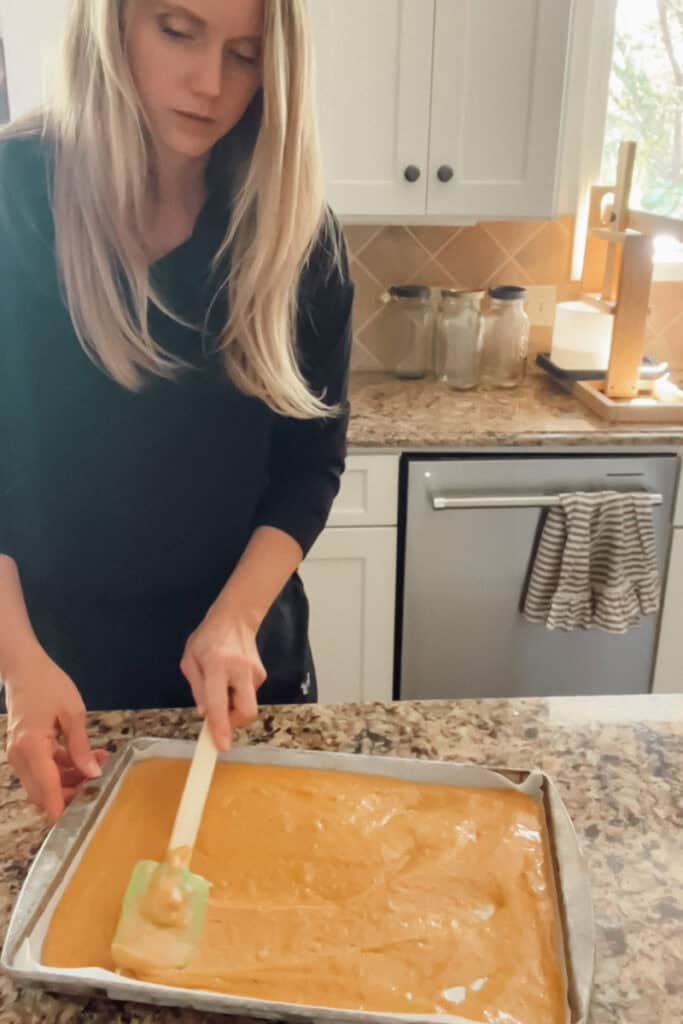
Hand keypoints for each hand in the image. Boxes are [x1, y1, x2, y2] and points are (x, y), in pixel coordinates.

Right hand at [5, 646, 107, 822]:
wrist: (23, 668)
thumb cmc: (48, 685)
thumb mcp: (73, 713)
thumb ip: (80, 746)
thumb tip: (92, 773)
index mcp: (32, 749)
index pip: (46, 790)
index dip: (62, 810)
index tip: (80, 822)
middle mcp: (21, 758)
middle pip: (44, 793)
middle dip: (72, 794)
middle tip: (101, 782)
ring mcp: (19, 756)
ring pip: (44, 784)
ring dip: (70, 780)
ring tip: (100, 762)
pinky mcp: (23, 751)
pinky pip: (42, 770)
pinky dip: (62, 769)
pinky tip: (86, 756)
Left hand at [180, 605, 264, 751]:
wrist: (237, 618)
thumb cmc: (207, 638)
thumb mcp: (190, 660)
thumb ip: (197, 688)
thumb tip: (205, 714)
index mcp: (217, 664)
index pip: (218, 701)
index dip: (220, 726)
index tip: (221, 746)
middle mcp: (240, 670)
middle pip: (246, 711)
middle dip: (233, 723)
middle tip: (219, 718)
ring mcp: (255, 673)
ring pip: (247, 705)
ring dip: (233, 706)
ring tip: (221, 687)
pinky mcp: (262, 675)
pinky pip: (249, 695)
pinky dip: (238, 696)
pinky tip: (230, 679)